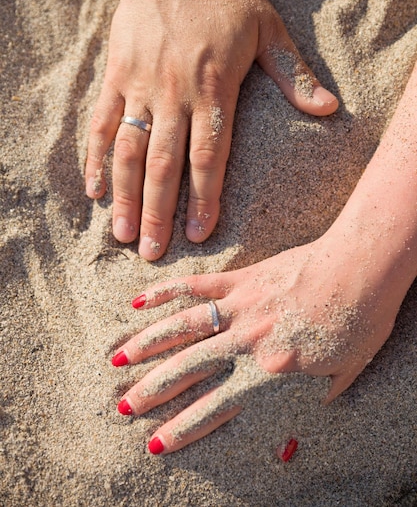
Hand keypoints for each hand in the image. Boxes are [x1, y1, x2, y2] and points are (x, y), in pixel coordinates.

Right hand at [85, 0, 337, 259]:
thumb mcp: (268, 28)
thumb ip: (294, 74)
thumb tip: (329, 109)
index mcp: (213, 86)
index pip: (208, 154)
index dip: (203, 197)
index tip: (199, 234)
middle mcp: (172, 92)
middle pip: (165, 163)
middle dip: (159, 211)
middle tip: (153, 253)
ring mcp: (139, 85)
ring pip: (130, 150)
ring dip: (126, 195)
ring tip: (123, 235)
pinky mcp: (115, 76)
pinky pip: (102, 123)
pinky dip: (96, 158)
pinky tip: (95, 190)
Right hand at [111, 230, 400, 453]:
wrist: (361, 268)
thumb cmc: (360, 322)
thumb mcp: (342, 375)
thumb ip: (311, 400)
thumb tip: (294, 429)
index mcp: (271, 373)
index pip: (215, 408)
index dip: (183, 428)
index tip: (156, 442)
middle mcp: (247, 343)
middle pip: (188, 370)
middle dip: (152, 391)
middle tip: (124, 404)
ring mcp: (241, 308)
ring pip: (183, 328)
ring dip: (147, 344)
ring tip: (118, 357)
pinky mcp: (242, 279)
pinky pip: (197, 286)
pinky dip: (166, 292)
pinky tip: (140, 301)